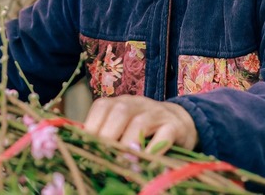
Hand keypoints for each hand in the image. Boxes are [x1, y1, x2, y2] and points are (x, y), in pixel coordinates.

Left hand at [83, 95, 197, 152]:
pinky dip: (154, 149)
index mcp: (120, 102)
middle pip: (119, 112)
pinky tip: (146, 162)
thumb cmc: (144, 129)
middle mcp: (137, 104)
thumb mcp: (124, 126)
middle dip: (108, 135)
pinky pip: (165, 135)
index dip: (92, 125)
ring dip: (129, 142)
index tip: (87, 146)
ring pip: (140, 122)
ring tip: (124, 160)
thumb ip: (106, 133)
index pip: (102, 106)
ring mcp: (157, 113)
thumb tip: (83, 148)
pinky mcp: (175, 126)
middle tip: (104, 156)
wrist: (181, 121)